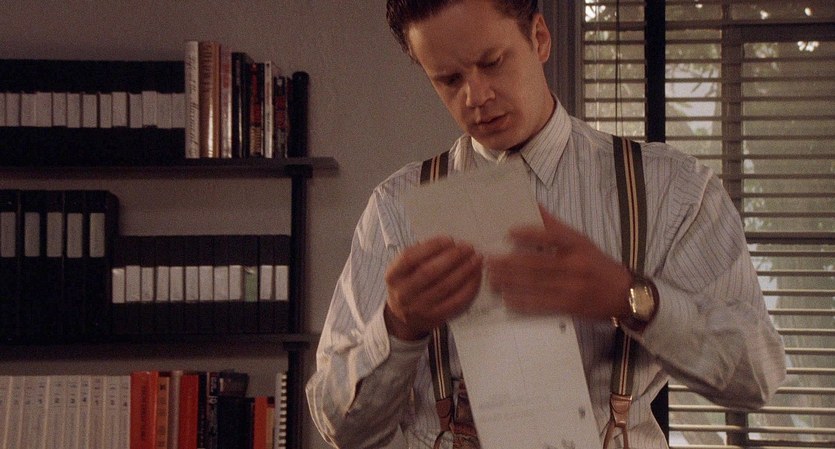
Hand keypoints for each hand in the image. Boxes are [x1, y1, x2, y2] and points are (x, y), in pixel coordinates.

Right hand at [384, 236, 482, 340]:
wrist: (404, 317)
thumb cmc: (408, 284)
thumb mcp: (404, 268)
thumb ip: (421, 254)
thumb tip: (451, 244)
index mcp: (393, 276)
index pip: (409, 258)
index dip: (431, 247)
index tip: (449, 240)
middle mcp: (404, 293)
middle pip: (429, 272)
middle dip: (452, 257)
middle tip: (468, 248)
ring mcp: (420, 307)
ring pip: (446, 286)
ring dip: (465, 270)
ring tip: (476, 259)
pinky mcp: (436, 317)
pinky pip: (457, 301)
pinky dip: (469, 287)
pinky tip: (476, 276)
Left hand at [486, 205, 631, 320]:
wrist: (627, 295)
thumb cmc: (599, 264)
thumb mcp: (582, 242)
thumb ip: (557, 227)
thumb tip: (534, 205)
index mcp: (578, 245)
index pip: (552, 236)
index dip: (530, 234)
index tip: (509, 232)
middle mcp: (576, 265)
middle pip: (538, 263)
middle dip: (510, 263)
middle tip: (489, 261)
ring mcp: (573, 288)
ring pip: (536, 284)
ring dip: (511, 282)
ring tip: (492, 279)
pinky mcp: (570, 307)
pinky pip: (542, 304)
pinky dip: (523, 302)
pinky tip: (508, 299)